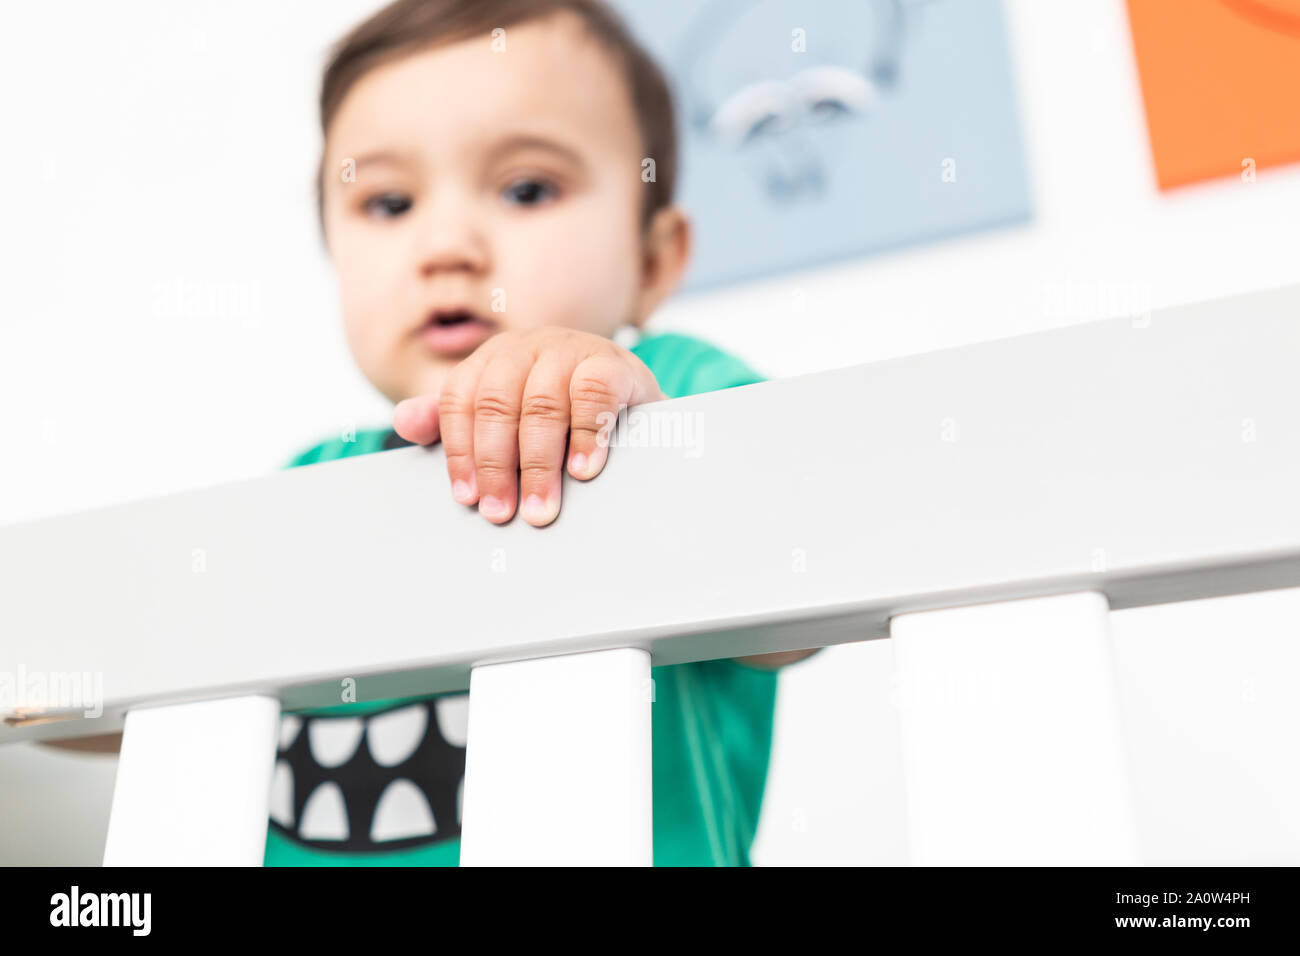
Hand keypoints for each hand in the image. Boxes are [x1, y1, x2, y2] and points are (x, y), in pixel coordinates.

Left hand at [393, 328, 665, 525]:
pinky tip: (584, 470)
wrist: (634, 404)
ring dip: (539, 463)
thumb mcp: (510, 417)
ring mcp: (571, 349)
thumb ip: (459, 422)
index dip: (459, 451)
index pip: (460, 399)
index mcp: (494, 358)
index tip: (467, 498)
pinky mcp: (613, 363)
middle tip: (501, 513)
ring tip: (540, 508)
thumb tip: (404, 421)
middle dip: (496, 465)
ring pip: (542, 404)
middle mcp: (528, 346)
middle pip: (496, 403)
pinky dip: (587, 434)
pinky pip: (594, 394)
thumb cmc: (564, 416)